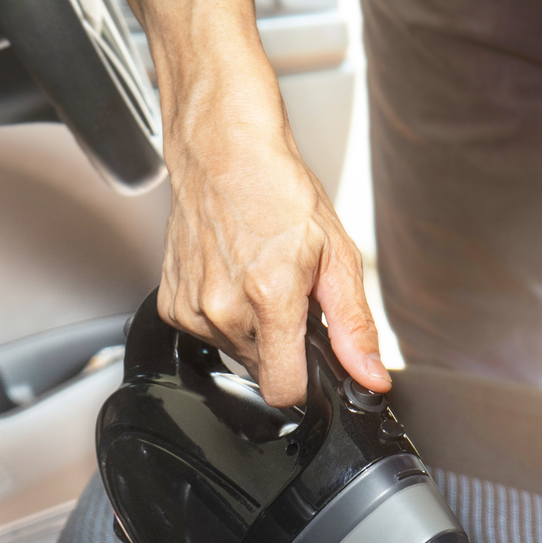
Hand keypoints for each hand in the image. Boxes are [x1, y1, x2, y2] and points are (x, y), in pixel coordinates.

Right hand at [130, 0, 387, 406]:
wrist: (223, 151)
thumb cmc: (277, 189)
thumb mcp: (336, 254)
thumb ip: (353, 325)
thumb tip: (370, 377)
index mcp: (269, 299)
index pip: (285, 391)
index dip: (305, 382)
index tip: (311, 358)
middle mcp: (223, 309)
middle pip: (261, 372)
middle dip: (281, 345)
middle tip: (287, 296)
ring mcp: (192, 309)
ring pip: (234, 354)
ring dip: (252, 330)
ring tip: (258, 278)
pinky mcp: (171, 305)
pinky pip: (205, 334)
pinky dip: (222, 316)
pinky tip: (231, 277)